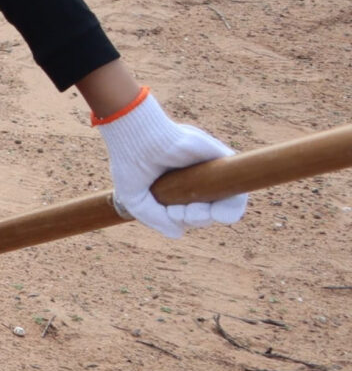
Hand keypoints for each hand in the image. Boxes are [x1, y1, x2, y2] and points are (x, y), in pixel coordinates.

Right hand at [97, 90, 245, 237]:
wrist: (135, 138)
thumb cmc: (131, 164)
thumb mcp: (135, 200)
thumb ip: (155, 219)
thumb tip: (178, 233)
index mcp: (180, 188)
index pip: (197, 213)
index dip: (188, 220)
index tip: (171, 213)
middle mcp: (198, 179)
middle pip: (214, 211)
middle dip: (198, 219)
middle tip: (180, 212)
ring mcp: (211, 168)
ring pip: (231, 202)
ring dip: (215, 215)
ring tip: (195, 211)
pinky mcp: (221, 157)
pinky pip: (239, 185)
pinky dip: (229, 200)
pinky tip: (204, 200)